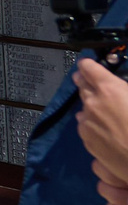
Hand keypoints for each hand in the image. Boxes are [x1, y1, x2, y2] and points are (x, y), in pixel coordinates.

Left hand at [77, 59, 127, 204]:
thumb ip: (124, 92)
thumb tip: (119, 91)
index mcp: (109, 89)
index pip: (89, 68)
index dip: (88, 65)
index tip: (86, 64)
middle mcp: (93, 103)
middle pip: (82, 86)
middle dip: (84, 81)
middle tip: (84, 80)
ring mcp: (86, 122)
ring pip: (83, 108)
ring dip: (89, 105)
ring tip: (97, 107)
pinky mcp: (86, 140)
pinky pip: (85, 126)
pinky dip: (90, 123)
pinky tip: (100, 128)